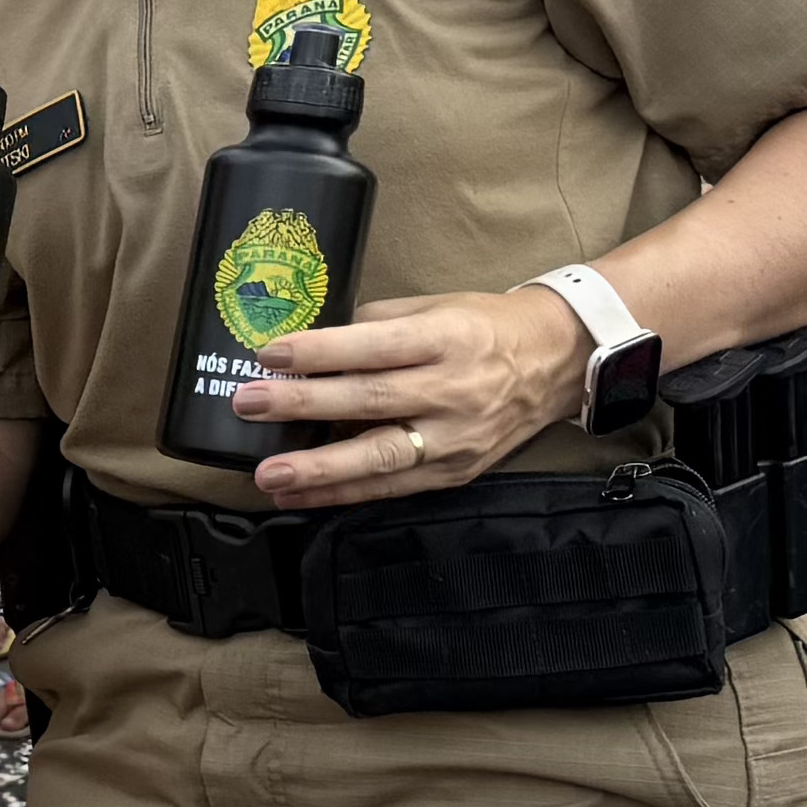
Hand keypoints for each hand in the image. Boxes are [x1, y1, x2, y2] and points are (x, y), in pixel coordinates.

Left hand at [233, 286, 588, 508]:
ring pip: (380, 457)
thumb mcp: (435, 308)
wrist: (557, 362)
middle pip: (371, 400)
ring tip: (269, 476)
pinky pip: (392, 488)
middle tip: (248, 405)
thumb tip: (309, 345)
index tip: (268, 354)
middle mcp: (453, 390)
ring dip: (319, 470)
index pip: (376, 345)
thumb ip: (373, 325)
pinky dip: (342, 495)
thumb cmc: (485, 328)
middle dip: (303, 405)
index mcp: (447, 338)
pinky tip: (299, 497)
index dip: (320, 351)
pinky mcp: (455, 472)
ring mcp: (456, 437)